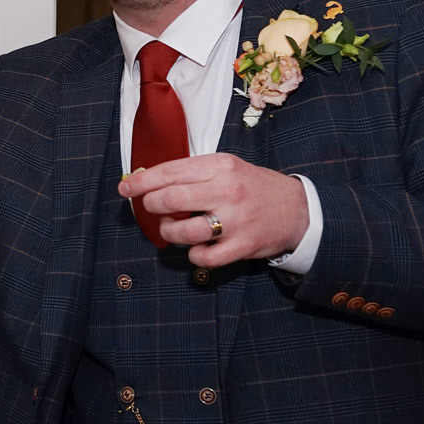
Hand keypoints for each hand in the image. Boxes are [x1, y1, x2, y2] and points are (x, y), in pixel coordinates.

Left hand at [119, 153, 308, 266]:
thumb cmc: (253, 186)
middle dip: (151, 206)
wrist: (299, 209)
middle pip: (170, 199)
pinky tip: (198, 247)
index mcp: (220, 166)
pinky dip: (194, 255)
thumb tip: (148, 181)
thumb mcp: (226, 167)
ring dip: (168, 232)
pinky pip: (204, 258)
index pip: (170, 172)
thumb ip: (192, 173)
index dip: (141, 182)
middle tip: (151, 209)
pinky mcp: (243, 246)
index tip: (125, 189)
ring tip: (172, 229)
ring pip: (183, 231)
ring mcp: (236, 220)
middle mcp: (227, 191)